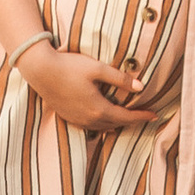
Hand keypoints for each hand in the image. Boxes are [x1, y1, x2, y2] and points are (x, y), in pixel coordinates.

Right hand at [16, 39, 156, 133]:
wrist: (40, 70)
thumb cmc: (69, 66)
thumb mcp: (97, 68)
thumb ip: (120, 79)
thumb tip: (140, 87)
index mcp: (99, 109)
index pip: (127, 117)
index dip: (142, 116)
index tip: (155, 114)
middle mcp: (89, 119)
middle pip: (117, 124)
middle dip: (132, 120)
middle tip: (144, 115)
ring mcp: (77, 120)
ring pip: (104, 127)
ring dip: (117, 123)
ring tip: (128, 118)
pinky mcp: (68, 117)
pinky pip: (91, 126)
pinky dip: (102, 124)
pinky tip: (105, 120)